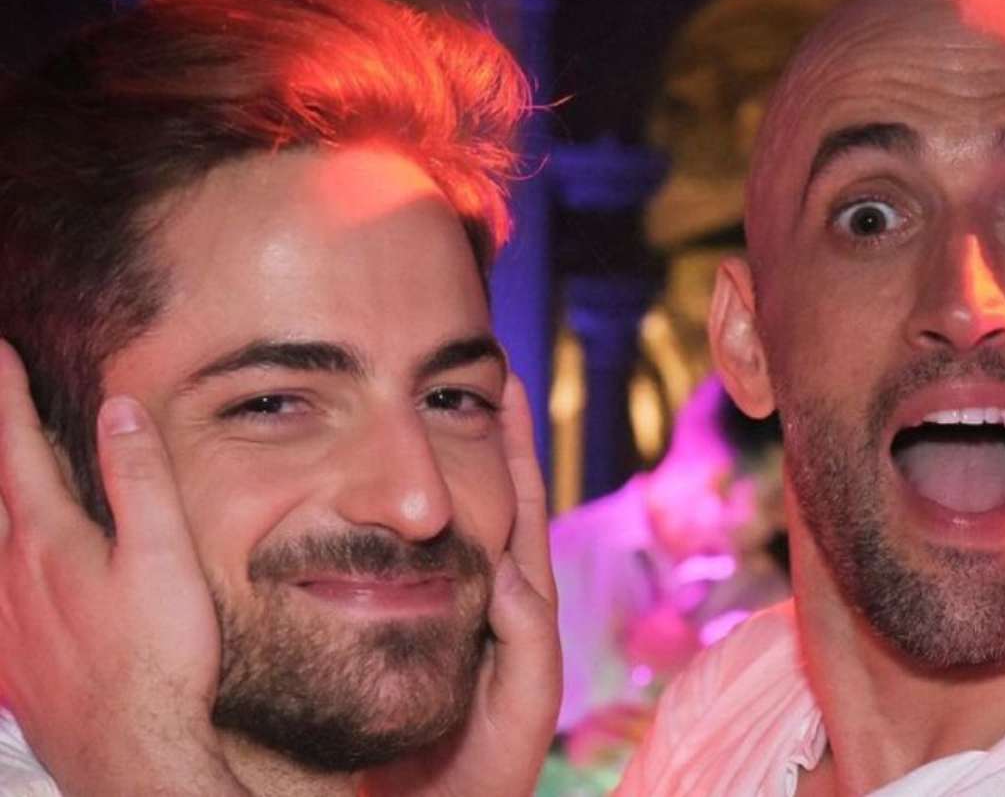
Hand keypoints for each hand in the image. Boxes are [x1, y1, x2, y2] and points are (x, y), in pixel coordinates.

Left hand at [0, 341, 245, 795]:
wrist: (128, 750)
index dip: (7, 395)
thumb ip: (139, 480)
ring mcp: (0, 614)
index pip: (19, 448)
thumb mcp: (164, 557)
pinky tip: (3, 558)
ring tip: (0, 471)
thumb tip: (118, 411)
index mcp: (49, 539)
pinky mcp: (4, 652)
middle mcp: (9, 571)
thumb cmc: (157, 654)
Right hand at [368, 375, 561, 795]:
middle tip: (448, 380)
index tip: (505, 383)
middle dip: (465, 435)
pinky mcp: (395, 626)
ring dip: (418, 467)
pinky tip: (344, 499)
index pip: (519, 502)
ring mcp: (433, 603)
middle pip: (472, 494)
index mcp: (517, 598)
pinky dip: (374, 524)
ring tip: (399, 418)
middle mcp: (476, 589)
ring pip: (424, 522)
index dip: (515, 444)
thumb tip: (504, 565)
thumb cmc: (489, 768)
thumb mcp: (525, 699)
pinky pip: (384, 563)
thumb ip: (527, 637)